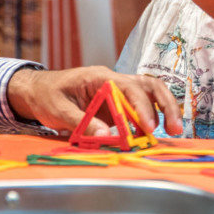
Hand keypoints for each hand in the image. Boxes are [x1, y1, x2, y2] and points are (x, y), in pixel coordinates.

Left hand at [8, 66, 182, 136]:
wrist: (37, 91)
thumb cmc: (47, 96)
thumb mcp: (59, 110)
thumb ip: (82, 123)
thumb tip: (107, 137)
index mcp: (100, 77)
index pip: (129, 87)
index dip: (142, 107)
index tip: (149, 128)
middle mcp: (113, 80)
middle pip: (149, 85)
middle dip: (165, 105)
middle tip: (175, 128)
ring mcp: (117, 91)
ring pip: (150, 92)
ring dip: (163, 109)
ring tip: (173, 131)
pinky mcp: (117, 103)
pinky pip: (140, 107)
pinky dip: (149, 118)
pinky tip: (150, 135)